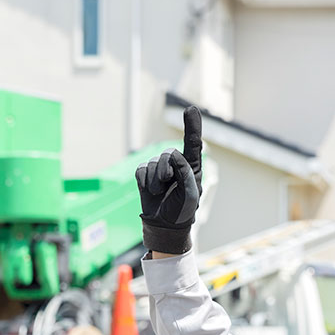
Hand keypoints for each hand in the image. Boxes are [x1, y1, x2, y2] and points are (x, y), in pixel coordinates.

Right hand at [135, 105, 202, 253]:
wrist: (164, 225)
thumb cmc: (181, 211)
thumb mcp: (190, 194)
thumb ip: (185, 172)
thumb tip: (174, 155)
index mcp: (192, 167)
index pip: (192, 143)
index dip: (192, 125)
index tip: (190, 109)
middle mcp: (176, 164)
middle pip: (169, 154)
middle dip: (166, 171)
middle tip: (168, 186)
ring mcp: (159, 168)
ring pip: (153, 163)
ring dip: (155, 181)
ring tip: (160, 192)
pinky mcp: (145, 174)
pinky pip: (141, 170)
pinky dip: (144, 182)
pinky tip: (150, 191)